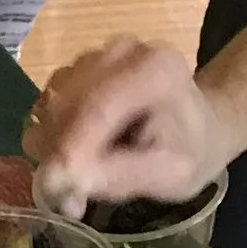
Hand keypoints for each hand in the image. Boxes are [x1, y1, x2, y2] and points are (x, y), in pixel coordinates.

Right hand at [26, 38, 227, 215]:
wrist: (198, 128)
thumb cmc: (190, 153)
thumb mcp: (171, 176)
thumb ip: (122, 176)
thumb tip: (65, 179)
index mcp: (157, 70)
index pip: (99, 105)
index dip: (71, 145)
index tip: (55, 184)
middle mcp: (122, 52)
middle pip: (68, 101)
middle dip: (61, 150)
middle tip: (73, 195)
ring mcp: (97, 55)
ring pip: (51, 102)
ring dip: (54, 145)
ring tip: (82, 174)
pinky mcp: (79, 67)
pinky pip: (49, 103)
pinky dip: (53, 135)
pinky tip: (79, 153)